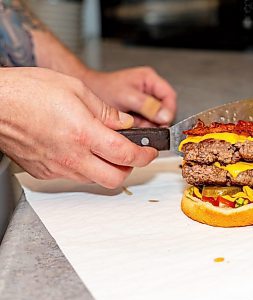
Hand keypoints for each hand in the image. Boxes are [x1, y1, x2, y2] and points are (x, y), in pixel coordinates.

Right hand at [0, 67, 157, 187]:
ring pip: (95, 180)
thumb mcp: (75, 90)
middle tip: (133, 154)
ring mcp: (57, 167)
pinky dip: (85, 167)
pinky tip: (81, 150)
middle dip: (130, 168)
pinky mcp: (45, 172)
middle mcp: (72, 156)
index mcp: (84, 134)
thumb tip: (124, 124)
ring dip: (107, 168)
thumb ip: (105, 111)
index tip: (149, 151)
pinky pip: (74, 176)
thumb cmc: (27, 92)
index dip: (144, 155)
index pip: (126, 154)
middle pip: (115, 178)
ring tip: (105, 149)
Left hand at [83, 67, 176, 126]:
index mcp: (150, 79)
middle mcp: (150, 90)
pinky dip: (141, 127)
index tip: (164, 121)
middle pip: (165, 109)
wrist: (85, 95)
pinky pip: (147, 123)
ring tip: (136, 124)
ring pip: (157, 118)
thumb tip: (165, 115)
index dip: (169, 110)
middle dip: (157, 120)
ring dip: (149, 125)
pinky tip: (132, 125)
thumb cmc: (102, 89)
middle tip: (147, 125)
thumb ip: (147, 106)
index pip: (170, 96)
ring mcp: (145, 102)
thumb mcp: (127, 96)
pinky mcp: (139, 112)